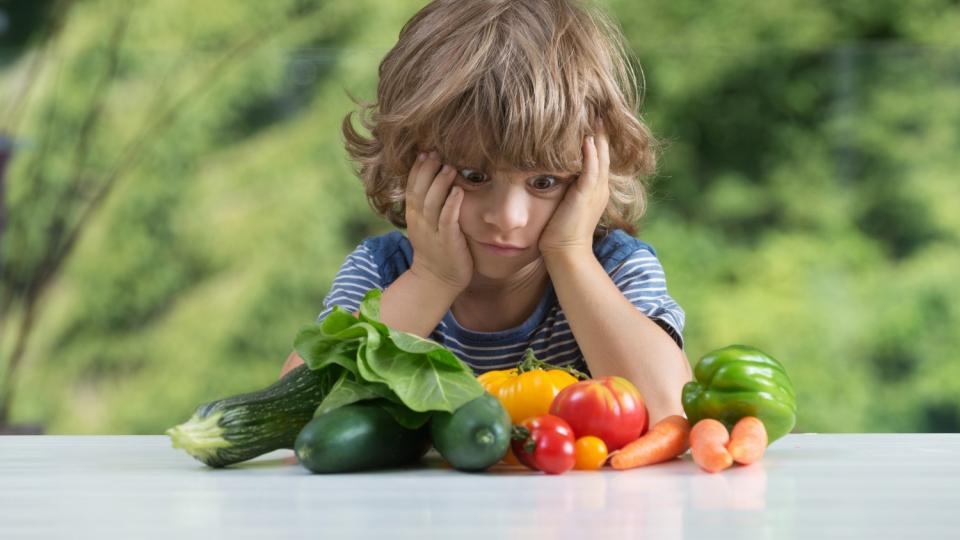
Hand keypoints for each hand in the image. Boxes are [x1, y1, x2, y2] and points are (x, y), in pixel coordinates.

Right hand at [405, 150, 473, 292]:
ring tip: (449, 167)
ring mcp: (433, 232)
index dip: (417, 170)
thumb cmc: (437, 250)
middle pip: (419, 191)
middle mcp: (420, 222)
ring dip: (440, 184)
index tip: (424, 152)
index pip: (412, 188)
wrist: (437, 280)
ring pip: (432, 204)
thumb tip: (438, 181)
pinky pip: (448, 220)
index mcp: (414, 217)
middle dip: (426, 171)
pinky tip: (458, 191)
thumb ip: (430, 205)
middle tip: (435, 153)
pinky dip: (452, 205)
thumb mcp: (427, 225)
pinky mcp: (448, 242)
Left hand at [538, 119, 609, 258]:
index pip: (598, 156)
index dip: (595, 137)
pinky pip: (592, 168)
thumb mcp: (563, 204)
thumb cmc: (558, 232)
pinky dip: (591, 152)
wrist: (565, 253)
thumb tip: (547, 173)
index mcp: (595, 189)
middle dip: (600, 130)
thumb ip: (562, 187)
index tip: (589, 118)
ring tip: (594, 114)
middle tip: (596, 107)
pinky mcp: (587, 195)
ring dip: (597, 135)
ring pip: (600, 155)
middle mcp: (599, 187)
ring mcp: (596, 190)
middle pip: (603, 151)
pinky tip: (587, 137)